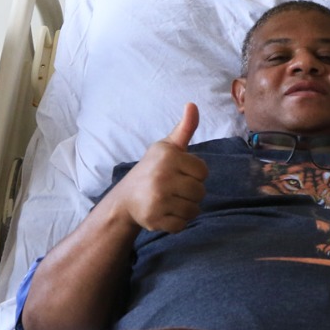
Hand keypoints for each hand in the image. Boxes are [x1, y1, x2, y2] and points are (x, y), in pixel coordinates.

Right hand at [113, 103, 207, 232]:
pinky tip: (165, 213)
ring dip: (186, 208)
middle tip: (174, 189)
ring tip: (170, 201)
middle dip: (191, 193)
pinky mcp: (155, 219)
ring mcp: (157, 199)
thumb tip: (192, 104)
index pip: (203, 172)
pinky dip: (177, 222)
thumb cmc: (152, 169)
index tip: (179, 173)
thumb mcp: (167, 147)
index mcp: (168, 156)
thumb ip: (185, 128)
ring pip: (194, 210)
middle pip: (200, 192)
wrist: (125, 198)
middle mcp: (162, 176)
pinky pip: (182, 225)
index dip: (195, 175)